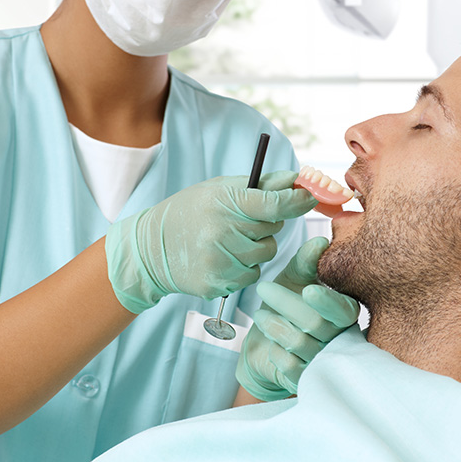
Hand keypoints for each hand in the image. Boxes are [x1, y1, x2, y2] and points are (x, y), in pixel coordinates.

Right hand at [104, 171, 316, 313]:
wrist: (151, 248)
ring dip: (257, 246)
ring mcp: (221, 261)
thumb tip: (295, 178)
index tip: (309, 197)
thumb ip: (260, 185)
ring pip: (266, 253)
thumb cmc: (190, 211)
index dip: (297, 200)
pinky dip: (245, 266)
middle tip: (242, 219)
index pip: (273, 203)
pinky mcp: (219, 283)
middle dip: (266, 223)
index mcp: (224, 203)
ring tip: (229, 239)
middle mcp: (223, 233)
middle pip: (274, 229)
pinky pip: (252, 274)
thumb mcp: (219, 189)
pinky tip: (223, 257)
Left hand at [236, 237, 359, 400]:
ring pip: (299, 343)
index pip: (344, 310)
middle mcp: (341, 339)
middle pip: (316, 323)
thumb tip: (320, 242)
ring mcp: (324, 363)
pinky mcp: (306, 380)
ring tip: (260, 314)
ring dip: (274, 325)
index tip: (307, 290)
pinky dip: (275, 350)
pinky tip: (272, 343)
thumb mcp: (294, 279)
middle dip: (286, 303)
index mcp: (345, 312)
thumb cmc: (285, 306)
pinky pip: (289, 365)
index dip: (327, 301)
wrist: (264, 343)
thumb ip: (307, 261)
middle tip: (263, 287)